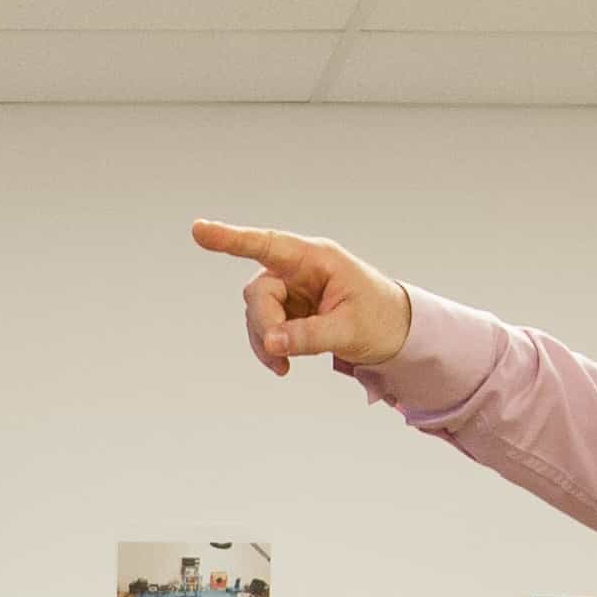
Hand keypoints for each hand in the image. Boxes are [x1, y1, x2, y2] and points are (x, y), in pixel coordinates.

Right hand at [196, 221, 412, 373]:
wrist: (397, 331)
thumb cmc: (381, 319)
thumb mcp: (349, 330)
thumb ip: (309, 336)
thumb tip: (272, 344)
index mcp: (316, 258)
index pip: (268, 245)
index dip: (231, 239)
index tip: (199, 230)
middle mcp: (298, 269)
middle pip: (259, 292)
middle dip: (264, 324)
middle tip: (279, 355)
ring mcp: (291, 289)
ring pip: (256, 311)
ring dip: (264, 340)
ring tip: (283, 366)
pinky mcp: (288, 309)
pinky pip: (264, 326)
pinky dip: (269, 347)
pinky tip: (283, 364)